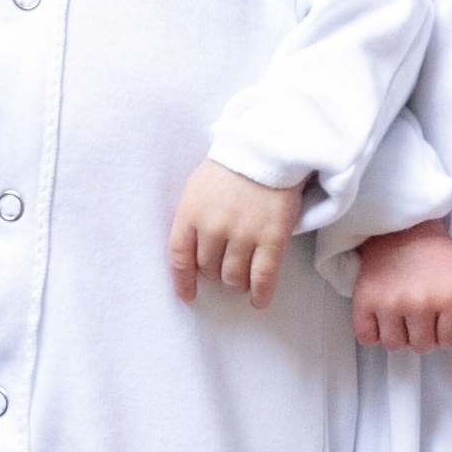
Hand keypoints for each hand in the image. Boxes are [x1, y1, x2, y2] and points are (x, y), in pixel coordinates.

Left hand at [169, 159, 305, 308]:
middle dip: (214, 272)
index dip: (183, 281)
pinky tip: (259, 300)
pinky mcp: (272, 239)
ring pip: (233, 278)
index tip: (188, 294)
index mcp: (191, 213)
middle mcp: (214, 228)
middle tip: (223, 266)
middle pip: (208, 270)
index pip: (180, 258)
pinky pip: (262, 278)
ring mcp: (244, 234)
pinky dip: (260, 294)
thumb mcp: (197, 188)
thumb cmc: (230, 168)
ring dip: (236, 282)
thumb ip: (191, 218)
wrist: (268, 151)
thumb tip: (190, 253)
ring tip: (241, 277)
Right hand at [352, 220, 451, 351]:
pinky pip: (367, 338)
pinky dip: (373, 331)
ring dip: (399, 333)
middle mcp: (421, 302)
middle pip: (423, 346)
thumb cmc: (441, 257)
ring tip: (402, 310)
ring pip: (395, 345)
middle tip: (421, 308)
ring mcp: (390, 303)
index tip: (442, 313)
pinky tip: (382, 314)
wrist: (403, 229)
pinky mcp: (365, 301)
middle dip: (424, 332)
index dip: (449, 331)